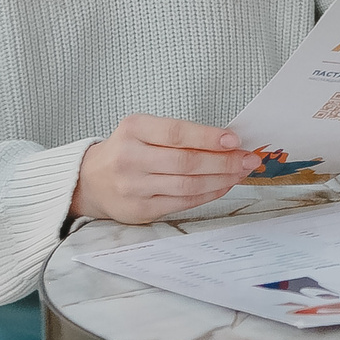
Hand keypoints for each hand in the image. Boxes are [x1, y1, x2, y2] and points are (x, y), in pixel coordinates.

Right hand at [72, 114, 262, 224]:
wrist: (90, 180)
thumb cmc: (127, 150)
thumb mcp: (143, 130)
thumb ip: (179, 135)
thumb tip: (228, 141)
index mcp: (133, 129)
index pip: (176, 133)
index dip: (208, 137)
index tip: (235, 140)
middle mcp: (130, 158)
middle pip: (186, 162)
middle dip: (224, 161)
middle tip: (249, 158)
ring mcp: (134, 187)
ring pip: (187, 185)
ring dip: (221, 179)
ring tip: (241, 172)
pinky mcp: (140, 210)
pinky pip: (183, 202)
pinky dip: (208, 194)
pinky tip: (223, 186)